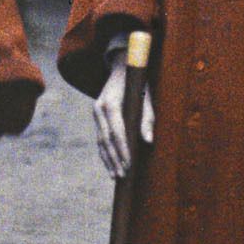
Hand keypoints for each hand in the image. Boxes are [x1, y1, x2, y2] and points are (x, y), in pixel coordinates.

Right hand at [93, 51, 155, 179]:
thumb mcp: (146, 97)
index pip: (116, 131)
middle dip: (114, 159)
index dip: (122, 149)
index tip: (129, 164)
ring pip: (100, 141)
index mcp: (110, 103)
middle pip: (106, 139)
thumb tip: (148, 141)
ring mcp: (96, 113)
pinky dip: (105, 153)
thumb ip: (147, 119)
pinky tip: (110, 166)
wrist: (121, 67)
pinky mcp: (97, 117)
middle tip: (122, 176)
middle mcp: (99, 109)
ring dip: (108, 160)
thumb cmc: (138, 82)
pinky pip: (100, 138)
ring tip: (115, 177)